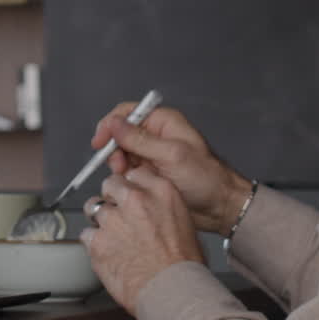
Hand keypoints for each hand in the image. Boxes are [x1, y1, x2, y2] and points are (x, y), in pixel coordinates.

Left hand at [80, 167, 203, 315]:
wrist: (172, 290)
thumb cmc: (183, 264)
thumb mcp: (184, 222)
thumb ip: (161, 206)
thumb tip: (151, 207)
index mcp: (160, 192)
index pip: (134, 173)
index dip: (130, 185)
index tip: (130, 195)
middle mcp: (134, 200)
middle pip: (110, 184)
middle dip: (112, 198)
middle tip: (119, 215)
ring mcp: (112, 219)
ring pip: (94, 208)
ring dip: (101, 221)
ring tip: (114, 237)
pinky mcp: (97, 241)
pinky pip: (86, 235)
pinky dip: (94, 243)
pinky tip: (108, 252)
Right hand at [92, 103, 249, 232]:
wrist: (218, 206)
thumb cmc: (205, 179)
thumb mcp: (171, 156)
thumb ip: (141, 140)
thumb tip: (115, 124)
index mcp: (164, 122)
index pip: (128, 113)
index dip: (110, 125)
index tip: (100, 142)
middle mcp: (156, 134)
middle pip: (121, 133)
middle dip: (114, 148)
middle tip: (118, 166)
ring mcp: (152, 153)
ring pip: (122, 152)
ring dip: (119, 163)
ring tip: (128, 176)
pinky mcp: (150, 170)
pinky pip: (128, 168)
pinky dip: (125, 175)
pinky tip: (132, 183)